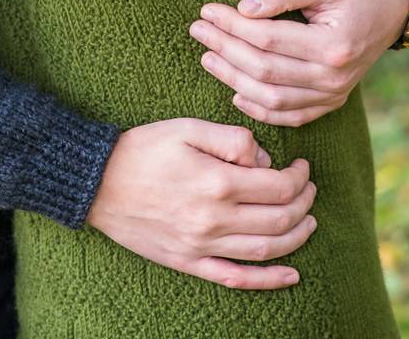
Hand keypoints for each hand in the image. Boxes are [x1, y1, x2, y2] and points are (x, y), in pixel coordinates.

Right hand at [86, 118, 315, 288]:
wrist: (99, 183)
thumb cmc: (143, 149)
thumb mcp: (187, 127)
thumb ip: (231, 139)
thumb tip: (263, 159)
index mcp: (217, 182)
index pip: (276, 186)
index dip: (297, 176)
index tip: (302, 166)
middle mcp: (215, 220)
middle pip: (278, 219)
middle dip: (303, 203)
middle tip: (309, 189)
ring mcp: (203, 246)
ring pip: (265, 250)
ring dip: (296, 237)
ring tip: (309, 222)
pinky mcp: (190, 263)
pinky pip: (236, 279)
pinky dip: (268, 281)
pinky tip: (291, 276)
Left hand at [189, 0, 408, 126]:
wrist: (392, 11)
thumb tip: (245, 7)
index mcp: (333, 46)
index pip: (268, 39)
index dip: (232, 25)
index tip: (207, 11)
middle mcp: (333, 78)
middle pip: (265, 70)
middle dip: (225, 50)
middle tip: (198, 30)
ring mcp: (333, 94)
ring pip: (272, 98)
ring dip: (234, 79)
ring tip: (208, 58)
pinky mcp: (331, 102)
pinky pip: (290, 115)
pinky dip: (260, 109)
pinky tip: (236, 93)